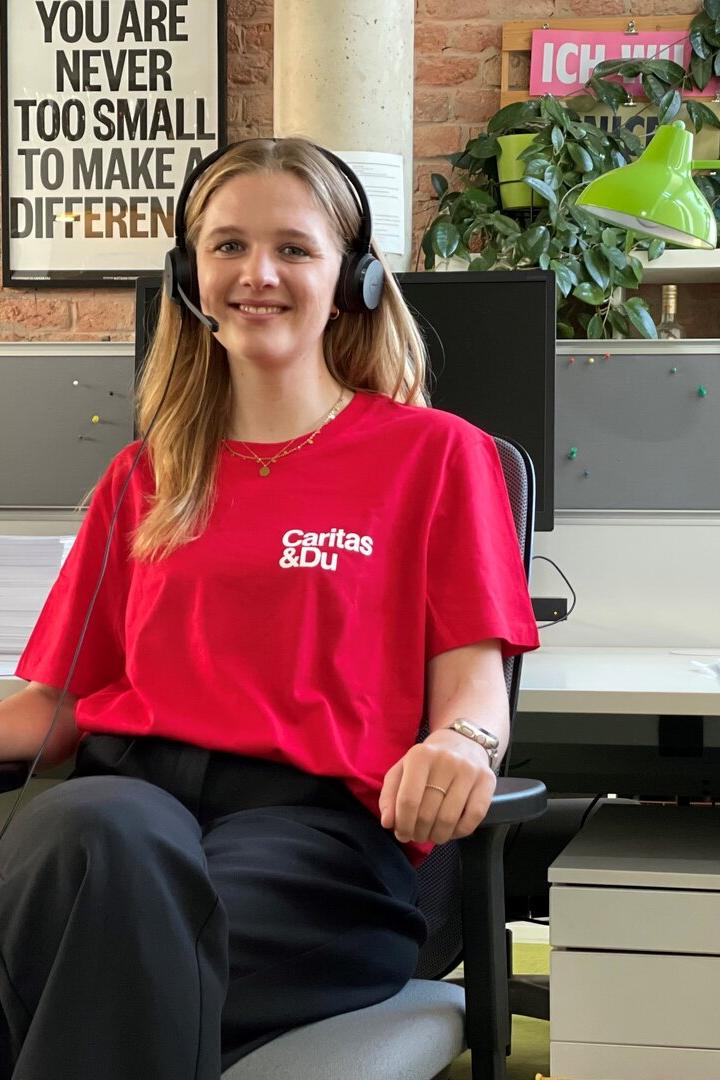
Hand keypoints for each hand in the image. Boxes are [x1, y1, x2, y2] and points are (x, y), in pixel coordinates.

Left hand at [378, 729, 496, 844]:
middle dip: (418, 832)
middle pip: (427, 813)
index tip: (401, 834)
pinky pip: (474, 817)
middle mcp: (446, 760)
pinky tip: (452, 830)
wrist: (462, 741)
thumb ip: (389, 795)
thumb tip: (388, 823)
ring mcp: (469, 770)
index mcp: (420, 755)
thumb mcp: (402, 769)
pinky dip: (460, 831)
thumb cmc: (428, 762)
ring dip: (437, 836)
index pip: (408, 800)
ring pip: (449, 819)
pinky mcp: (487, 780)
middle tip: (416, 836)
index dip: (402, 824)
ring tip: (432, 835)